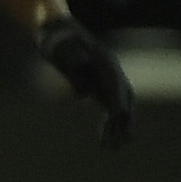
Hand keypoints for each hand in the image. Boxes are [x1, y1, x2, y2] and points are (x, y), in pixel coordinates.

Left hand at [33, 14, 133, 147]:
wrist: (57, 32)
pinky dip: (108, 125)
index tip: (119, 116)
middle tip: (122, 142)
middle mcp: (112, 73)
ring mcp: (107, 81)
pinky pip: (108, 109)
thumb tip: (81, 71)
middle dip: (124, 121)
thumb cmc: (58, 38)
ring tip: (113, 149)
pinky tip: (104, 142)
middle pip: (123, 100)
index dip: (118, 102)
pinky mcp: (98, 88)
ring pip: (118, 108)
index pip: (116, 87)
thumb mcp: (61, 45)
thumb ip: (71, 56)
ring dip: (117, 129)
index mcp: (106, 63)